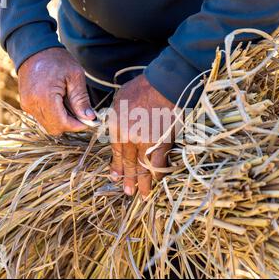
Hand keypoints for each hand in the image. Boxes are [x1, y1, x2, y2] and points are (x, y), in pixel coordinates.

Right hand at [18, 47, 94, 135]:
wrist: (34, 49)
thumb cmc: (56, 60)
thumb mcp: (75, 76)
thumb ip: (81, 100)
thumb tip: (90, 118)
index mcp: (45, 97)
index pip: (62, 123)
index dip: (77, 125)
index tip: (89, 120)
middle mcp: (32, 104)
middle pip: (54, 128)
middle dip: (70, 124)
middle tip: (81, 113)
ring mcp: (27, 105)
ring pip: (48, 125)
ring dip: (62, 120)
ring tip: (70, 105)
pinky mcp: (26, 104)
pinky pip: (42, 118)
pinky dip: (53, 116)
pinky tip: (61, 103)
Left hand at [109, 74, 175, 196]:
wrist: (163, 85)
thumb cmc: (141, 88)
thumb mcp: (119, 100)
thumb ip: (116, 118)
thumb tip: (116, 129)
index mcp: (117, 126)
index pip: (116, 151)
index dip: (116, 166)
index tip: (115, 177)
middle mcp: (129, 137)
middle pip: (128, 162)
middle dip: (128, 179)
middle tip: (127, 192)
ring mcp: (146, 142)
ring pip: (143, 167)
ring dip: (142, 182)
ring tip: (141, 194)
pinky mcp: (163, 142)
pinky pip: (159, 162)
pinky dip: (157, 173)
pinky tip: (156, 181)